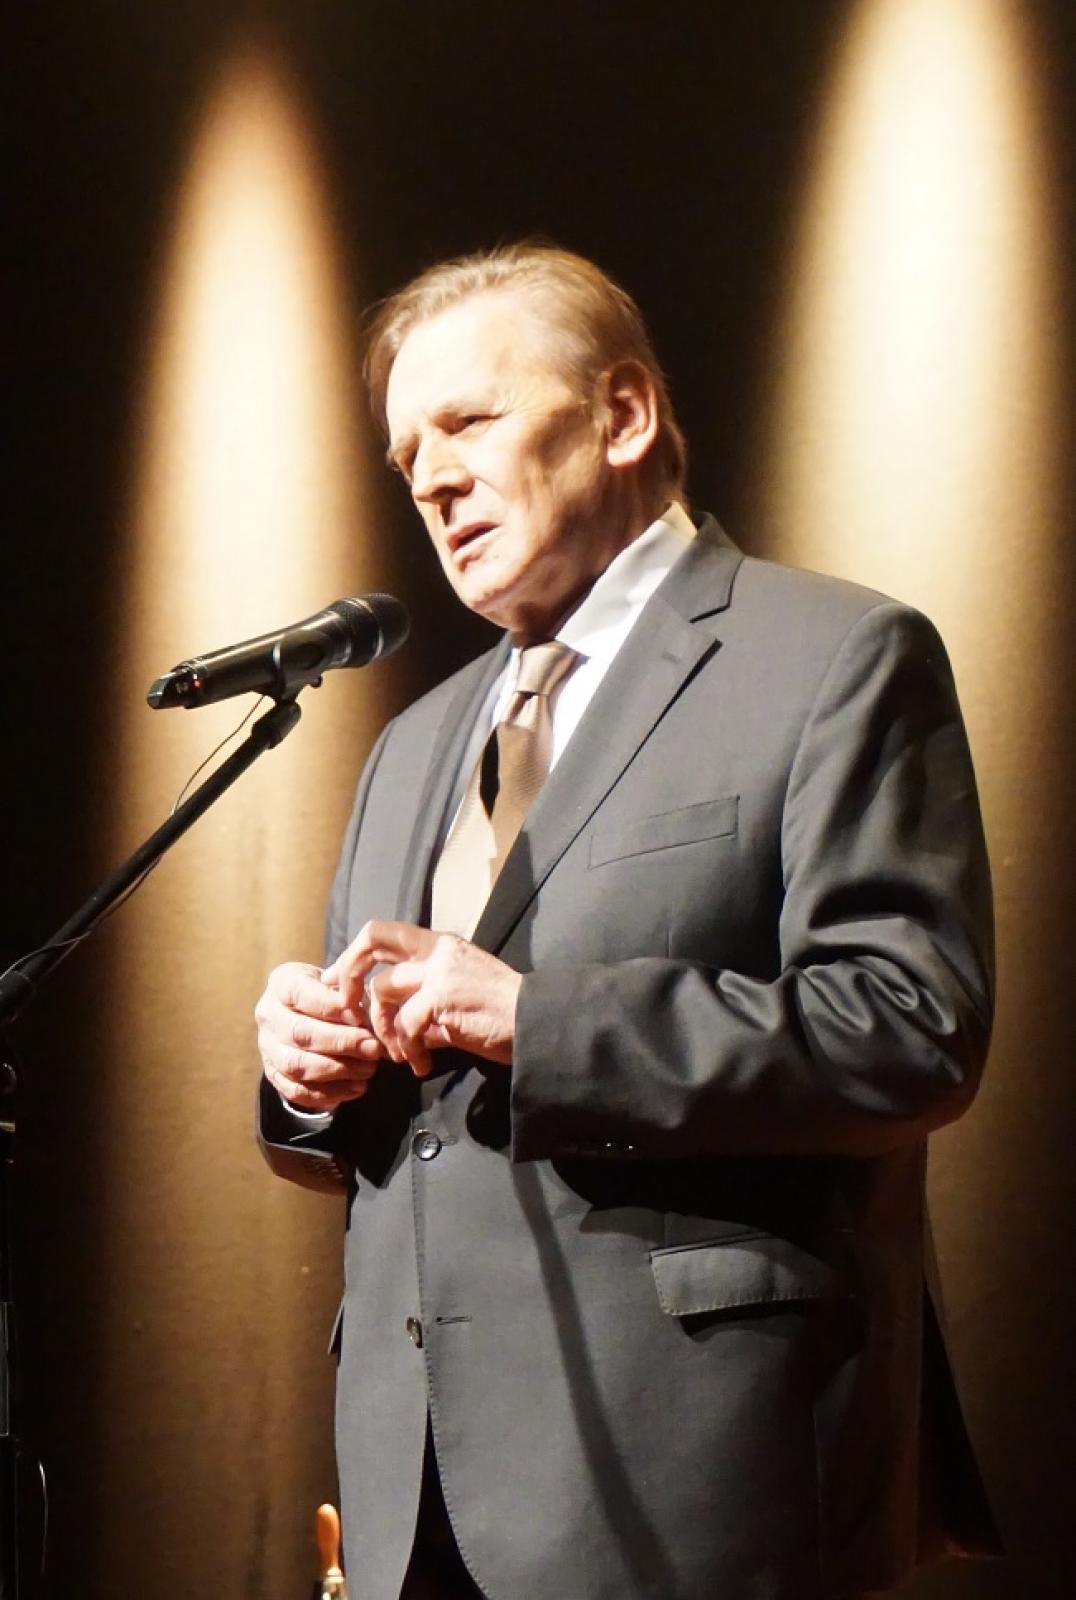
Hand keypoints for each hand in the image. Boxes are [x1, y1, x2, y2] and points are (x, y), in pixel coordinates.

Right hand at [255, 960, 384, 1110]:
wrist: (313, 1013)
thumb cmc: (334, 993)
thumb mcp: (342, 982)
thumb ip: (352, 994)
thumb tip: (366, 1017)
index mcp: (282, 983)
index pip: (301, 994)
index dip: (332, 1007)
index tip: (362, 1017)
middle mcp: (268, 1014)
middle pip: (299, 1033)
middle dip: (340, 1043)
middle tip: (373, 1048)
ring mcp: (267, 1047)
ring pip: (296, 1065)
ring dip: (337, 1070)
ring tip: (368, 1069)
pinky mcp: (274, 1074)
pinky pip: (297, 1091)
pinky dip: (329, 1094)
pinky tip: (357, 1087)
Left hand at [324, 920, 521, 1077]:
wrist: (537, 1022)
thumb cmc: (503, 1014)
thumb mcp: (458, 999)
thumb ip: (424, 1006)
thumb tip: (395, 1029)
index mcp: (441, 945)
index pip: (383, 931)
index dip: (353, 955)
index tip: (339, 982)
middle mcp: (437, 950)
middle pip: (372, 940)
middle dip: (348, 972)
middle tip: (345, 1008)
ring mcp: (440, 972)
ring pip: (382, 989)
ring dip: (382, 1028)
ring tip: (398, 1054)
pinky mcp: (443, 998)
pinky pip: (405, 1024)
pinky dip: (407, 1049)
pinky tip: (421, 1065)